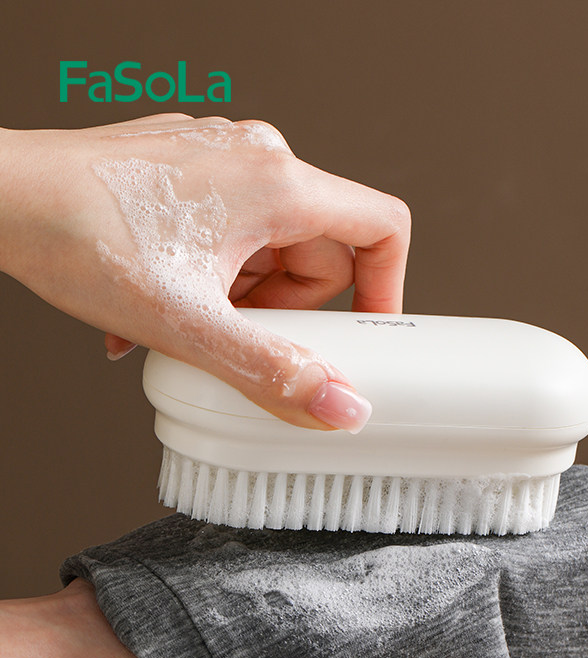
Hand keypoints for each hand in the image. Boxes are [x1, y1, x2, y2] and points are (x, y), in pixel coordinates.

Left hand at [0, 114, 410, 431]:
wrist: (0, 194)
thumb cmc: (81, 235)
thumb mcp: (188, 322)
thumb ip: (271, 370)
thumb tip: (340, 406)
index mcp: (278, 184)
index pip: (382, 227)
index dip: (387, 286)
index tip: (363, 331)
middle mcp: (260, 159)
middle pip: (321, 252)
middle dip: (286, 308)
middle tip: (236, 330)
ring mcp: (225, 159)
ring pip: (274, 247)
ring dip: (243, 297)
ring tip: (187, 318)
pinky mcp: (196, 169)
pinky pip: (236, 232)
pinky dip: (215, 274)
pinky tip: (168, 300)